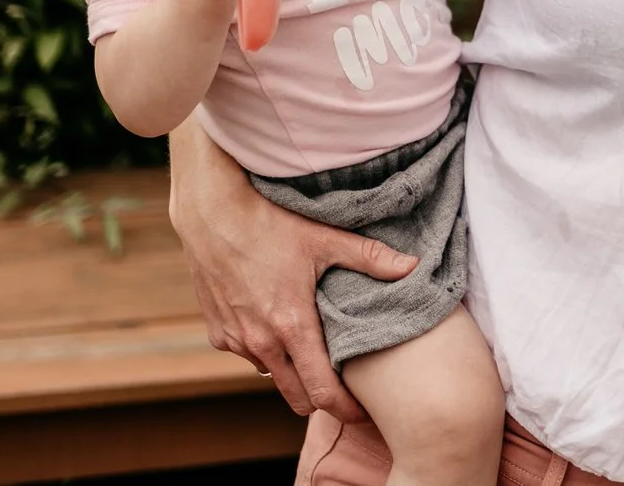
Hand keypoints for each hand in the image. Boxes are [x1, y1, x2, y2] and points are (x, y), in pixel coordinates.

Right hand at [167, 118, 417, 419]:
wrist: (210, 213)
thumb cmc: (269, 222)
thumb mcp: (323, 239)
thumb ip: (369, 258)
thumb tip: (412, 266)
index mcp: (291, 327)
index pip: (321, 392)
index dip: (345, 409)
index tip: (362, 412)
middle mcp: (260, 343)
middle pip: (295, 397)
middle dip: (320, 398)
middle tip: (342, 387)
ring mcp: (235, 341)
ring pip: (271, 374)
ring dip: (290, 369)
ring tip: (311, 347)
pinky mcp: (217, 333)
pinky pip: (247, 354)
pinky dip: (264, 349)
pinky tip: (276, 322)